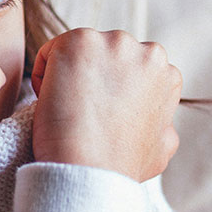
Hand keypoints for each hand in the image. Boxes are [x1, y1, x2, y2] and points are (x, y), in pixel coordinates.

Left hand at [31, 28, 181, 181]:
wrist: (90, 170)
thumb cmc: (119, 167)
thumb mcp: (161, 147)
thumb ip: (162, 124)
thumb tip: (161, 123)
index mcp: (166, 74)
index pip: (129, 71)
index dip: (108, 95)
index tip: (97, 117)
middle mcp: (146, 51)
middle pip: (104, 57)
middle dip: (90, 79)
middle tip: (79, 114)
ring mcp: (112, 43)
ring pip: (78, 53)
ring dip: (68, 76)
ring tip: (67, 110)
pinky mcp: (79, 42)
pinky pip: (50, 53)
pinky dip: (44, 77)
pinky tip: (52, 102)